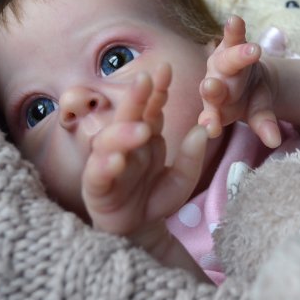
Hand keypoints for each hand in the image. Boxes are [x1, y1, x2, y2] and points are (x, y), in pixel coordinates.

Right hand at [81, 64, 207, 249]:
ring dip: (123, 133)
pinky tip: (116, 160)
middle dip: (134, 97)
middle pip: (127, 116)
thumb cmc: (156, 199)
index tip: (165, 69)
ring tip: (141, 129)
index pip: (150, 107)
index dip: (156, 89)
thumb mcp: (183, 179)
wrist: (140, 231)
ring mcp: (107, 164)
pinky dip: (105, 166)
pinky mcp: (97, 188)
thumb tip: (202, 130)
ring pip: (108, 142)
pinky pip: (97, 174)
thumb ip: (191, 157)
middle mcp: (124, 145)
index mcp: (145, 136)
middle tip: (144, 80)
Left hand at [198, 15, 281, 147]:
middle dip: (214, 90)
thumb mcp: (258, 114)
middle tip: (212, 87)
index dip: (210, 121)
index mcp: (215, 108)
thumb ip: (264, 125)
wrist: (252, 81)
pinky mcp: (232, 44)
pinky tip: (235, 19)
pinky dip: (234, 29)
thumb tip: (275, 142)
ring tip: (252, 51)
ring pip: (227, 60)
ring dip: (237, 56)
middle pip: (214, 88)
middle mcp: (213, 84)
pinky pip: (233, 36)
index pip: (212, 116)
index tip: (211, 129)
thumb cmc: (249, 102)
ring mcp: (221, 63)